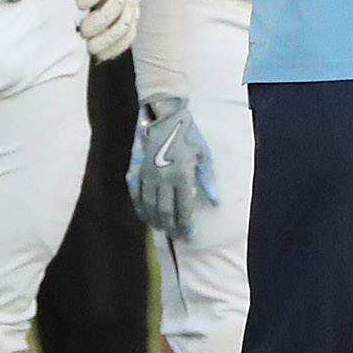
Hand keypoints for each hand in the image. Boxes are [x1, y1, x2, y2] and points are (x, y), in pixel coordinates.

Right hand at [127, 95, 218, 237]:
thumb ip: (207, 181)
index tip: (188, 235)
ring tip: (161, 229)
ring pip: (149, 206)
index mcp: (182, 176)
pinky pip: (136, 195)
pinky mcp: (136, 171)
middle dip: (170, 226)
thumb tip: (216, 202)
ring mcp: (148, 176)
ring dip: (155, 220)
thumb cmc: (188, 135)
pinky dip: (140, 208)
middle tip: (174, 236)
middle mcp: (163, 179)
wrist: (164, 117)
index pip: (183, 208)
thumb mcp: (202, 156)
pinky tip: (144, 216)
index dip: (185, 225)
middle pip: (165, 211)